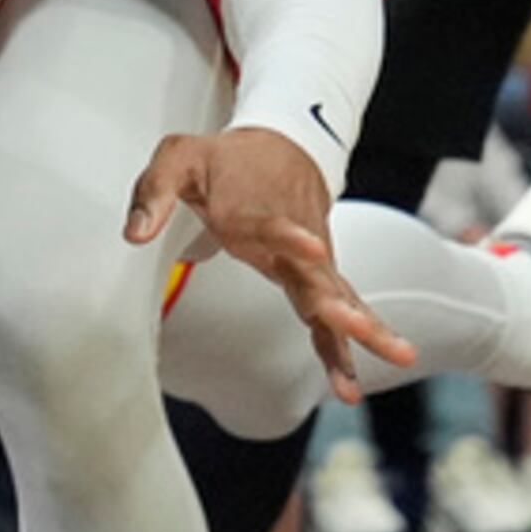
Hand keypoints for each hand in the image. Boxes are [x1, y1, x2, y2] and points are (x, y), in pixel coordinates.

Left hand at [125, 127, 412, 402]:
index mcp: (256, 209)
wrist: (284, 145)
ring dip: (362, 329)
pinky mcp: (317, 276)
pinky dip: (342, 349)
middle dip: (339, 301)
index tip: (306, 246)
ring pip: (338, 298)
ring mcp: (310, 260)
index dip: (289, 236)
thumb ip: (153, 194)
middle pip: (320, 272)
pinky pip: (333, 314)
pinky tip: (350, 386)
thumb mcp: (179, 159)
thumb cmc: (224, 159)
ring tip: (395, 356)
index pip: (274, 224)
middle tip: (358, 323)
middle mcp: (293, 238)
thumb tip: (135, 235)